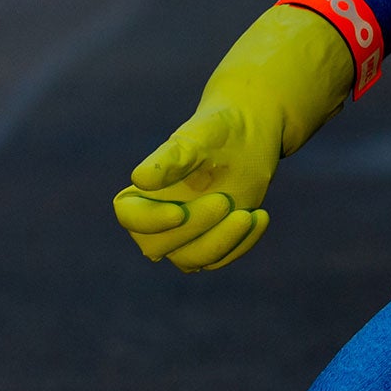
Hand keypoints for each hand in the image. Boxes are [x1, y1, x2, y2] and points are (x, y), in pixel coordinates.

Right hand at [113, 4, 355, 273]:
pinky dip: (242, 242)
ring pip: (191, 260)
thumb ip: (169, 159)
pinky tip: (260, 216)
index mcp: (141, 192)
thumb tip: (139, 178)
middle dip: (194, 228)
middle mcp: (156, 221)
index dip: (151, 221)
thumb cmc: (217, 130)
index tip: (180, 212)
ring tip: (248, 214)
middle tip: (225, 200)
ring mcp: (184, 238)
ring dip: (220, 241)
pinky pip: (221, 259)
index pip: (130, 217)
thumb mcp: (197, 138)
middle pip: (157, 246)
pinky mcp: (212, 246)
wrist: (249, 136)